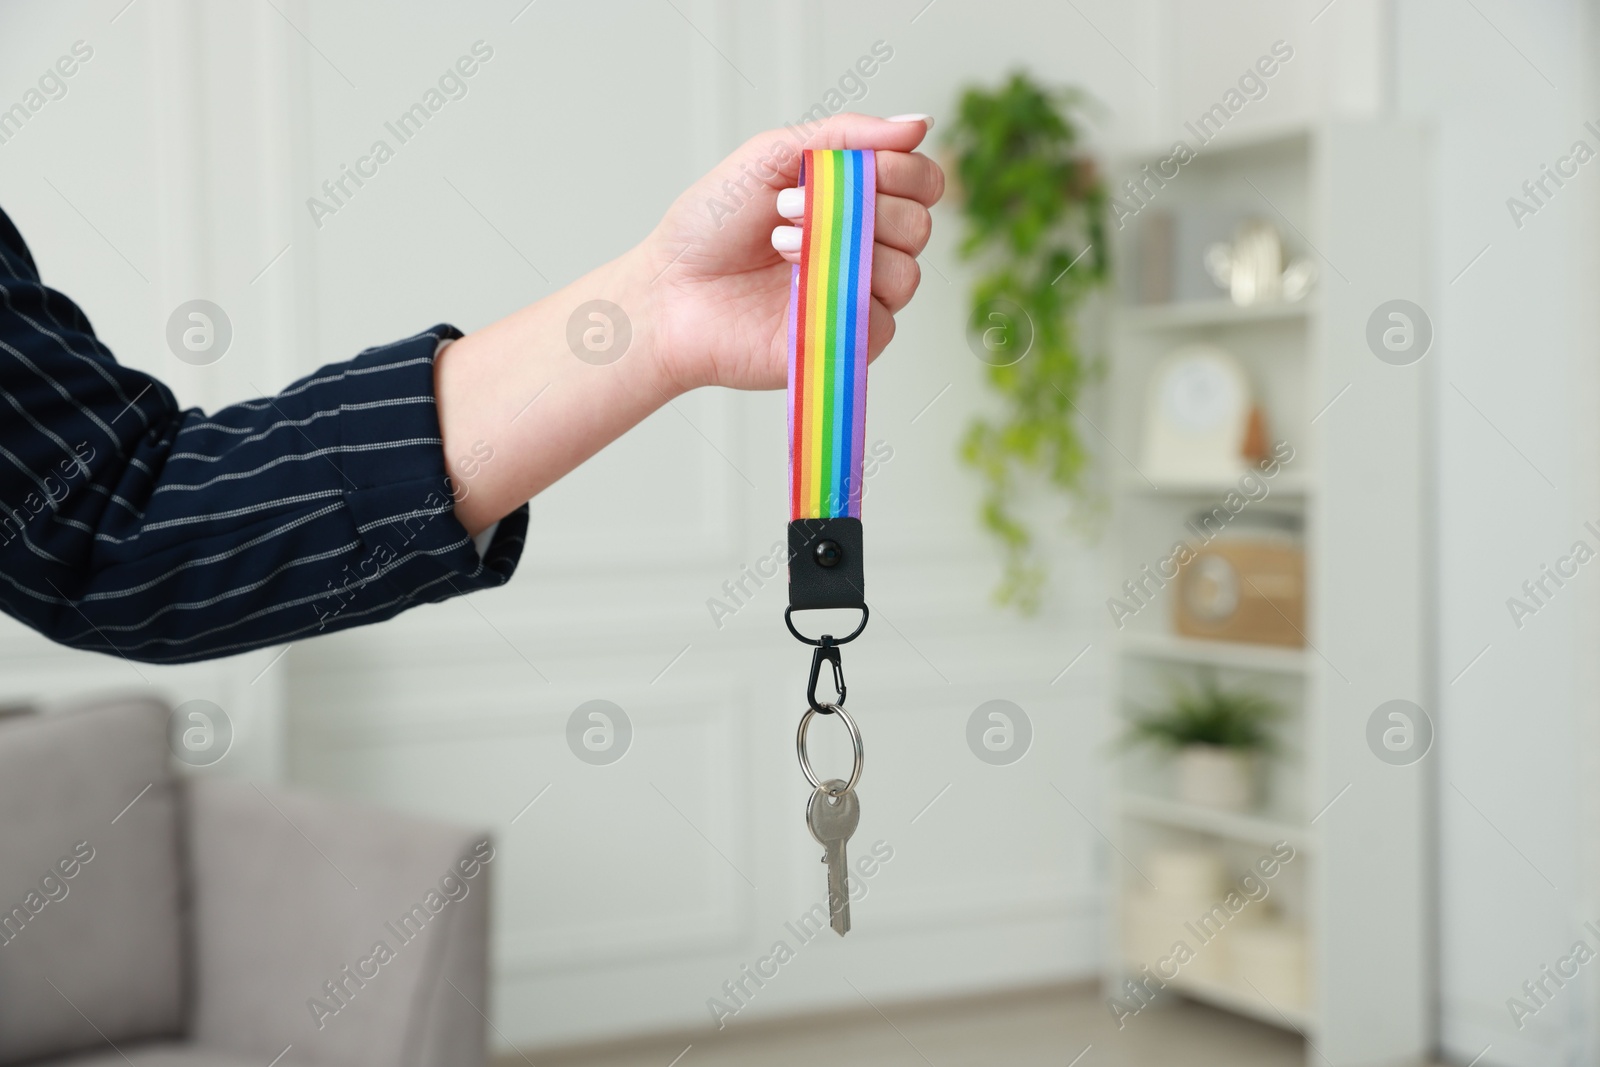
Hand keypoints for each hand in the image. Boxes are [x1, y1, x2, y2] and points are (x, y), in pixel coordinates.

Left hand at [637, 112, 944, 392]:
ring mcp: (860, 298)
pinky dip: (841, 296)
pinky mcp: (847, 344)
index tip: (849, 169)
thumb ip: (845, 135)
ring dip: (842, 250)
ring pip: (907, 273)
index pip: (924, 182)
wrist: (669, 291)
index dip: (902, 171)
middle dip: (859, 206)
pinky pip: (883, 322)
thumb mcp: (772, 156)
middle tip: (788, 206)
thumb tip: (920, 122)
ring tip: (780, 244)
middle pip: (920, 224)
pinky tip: (794, 288)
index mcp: (858, 202)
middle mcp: (868, 250)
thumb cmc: (712, 226)